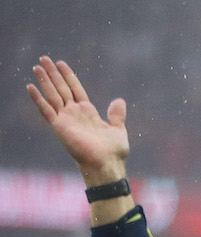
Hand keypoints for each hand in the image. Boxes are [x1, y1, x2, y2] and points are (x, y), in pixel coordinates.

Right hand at [27, 57, 128, 184]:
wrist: (106, 163)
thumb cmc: (113, 151)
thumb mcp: (118, 129)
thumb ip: (116, 115)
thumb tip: (119, 100)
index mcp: (87, 111)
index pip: (75, 89)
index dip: (68, 76)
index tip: (61, 63)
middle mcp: (74, 113)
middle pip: (61, 88)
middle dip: (53, 73)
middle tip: (44, 58)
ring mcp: (65, 118)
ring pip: (52, 95)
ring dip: (44, 81)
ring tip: (37, 66)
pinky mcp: (59, 126)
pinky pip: (46, 109)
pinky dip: (38, 99)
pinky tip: (30, 87)